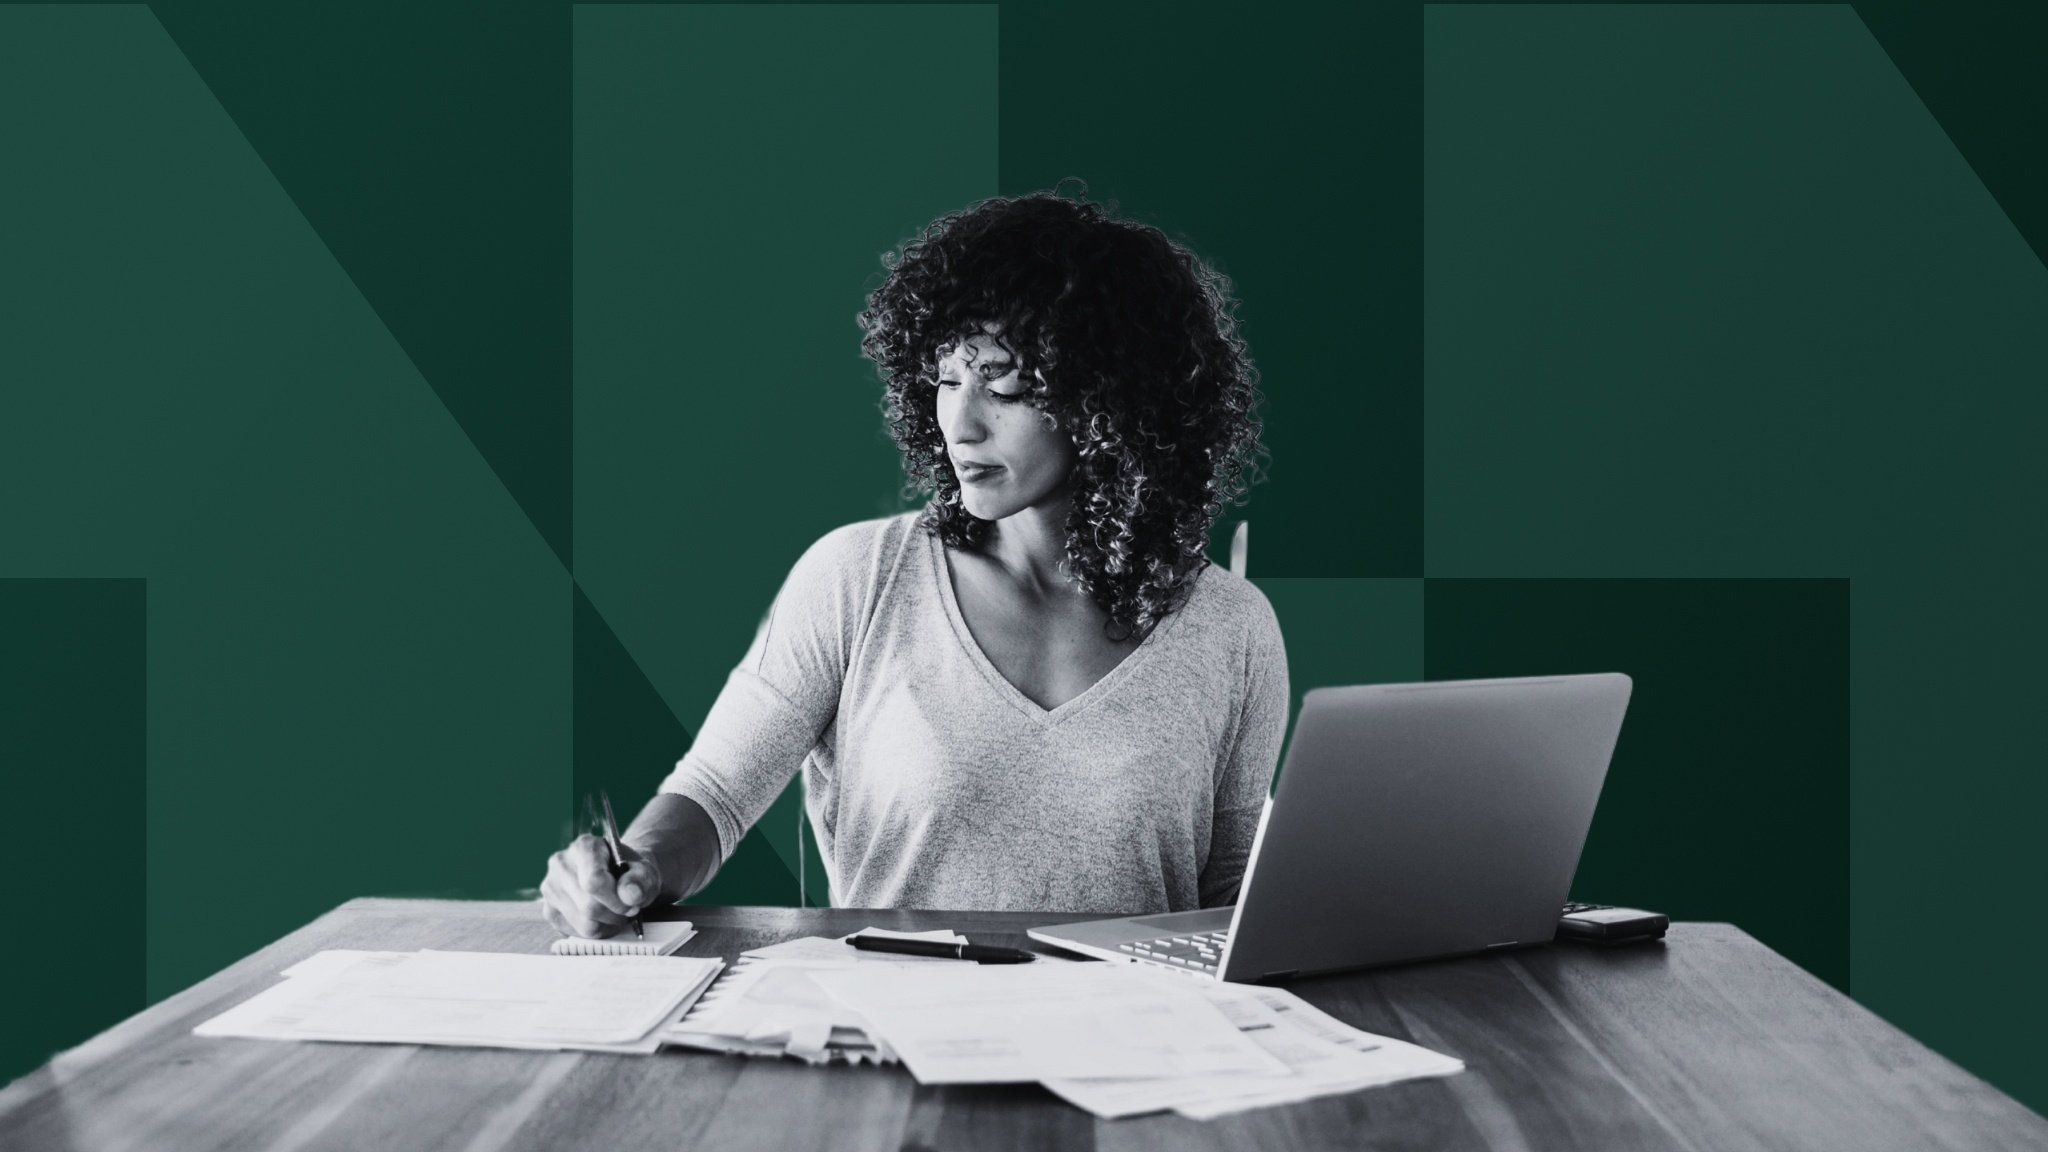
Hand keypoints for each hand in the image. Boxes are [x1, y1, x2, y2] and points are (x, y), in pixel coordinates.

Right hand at [539, 833, 661, 938]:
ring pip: (582, 924)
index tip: (630, 905)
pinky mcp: (548, 909)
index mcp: (585, 846)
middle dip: (614, 915)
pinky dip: (593, 931)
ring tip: (614, 913)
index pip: (594, 881)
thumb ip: (641, 881)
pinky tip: (600, 918)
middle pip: (589, 906)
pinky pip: (574, 933)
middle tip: (626, 910)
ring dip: (605, 925)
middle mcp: (561, 863)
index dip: (616, 900)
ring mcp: (550, 887)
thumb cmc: (631, 873)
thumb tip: (630, 895)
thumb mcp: (645, 872)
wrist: (619, 875)